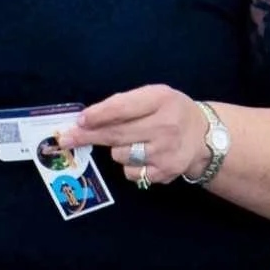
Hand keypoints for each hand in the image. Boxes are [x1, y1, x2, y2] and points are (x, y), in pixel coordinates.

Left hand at [63, 86, 208, 188]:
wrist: (204, 136)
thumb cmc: (170, 111)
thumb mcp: (154, 96)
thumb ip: (124, 103)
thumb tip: (87, 118)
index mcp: (161, 99)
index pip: (123, 108)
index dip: (98, 115)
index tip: (79, 121)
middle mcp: (165, 126)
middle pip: (116, 134)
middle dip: (87, 136)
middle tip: (65, 139)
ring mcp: (166, 152)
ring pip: (120, 155)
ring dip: (116, 150)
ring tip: (133, 142)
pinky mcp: (165, 173)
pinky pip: (130, 173)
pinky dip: (128, 166)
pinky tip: (142, 157)